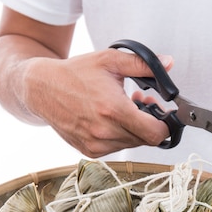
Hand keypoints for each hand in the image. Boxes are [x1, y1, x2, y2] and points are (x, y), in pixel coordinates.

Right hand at [22, 48, 173, 157]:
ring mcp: (96, 144)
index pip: (155, 133)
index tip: (165, 114)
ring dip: (135, 129)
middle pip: (146, 140)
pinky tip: (112, 118)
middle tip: (143, 103)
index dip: (166, 125)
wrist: (42, 88)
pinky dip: (120, 135)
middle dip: (151, 123)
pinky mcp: (89, 150)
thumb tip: (169, 63)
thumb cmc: (75, 73)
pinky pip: (117, 147)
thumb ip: (143, 64)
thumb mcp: (110, 60)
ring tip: (125, 107)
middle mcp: (104, 132)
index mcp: (113, 110)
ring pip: (132, 144)